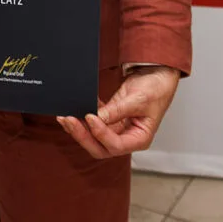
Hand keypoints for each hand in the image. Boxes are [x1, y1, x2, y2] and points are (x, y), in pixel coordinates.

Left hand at [56, 65, 179, 157]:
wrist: (157, 76)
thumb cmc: (155, 89)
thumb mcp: (138, 99)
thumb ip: (117, 110)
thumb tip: (97, 117)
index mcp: (139, 139)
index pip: (116, 145)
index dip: (100, 133)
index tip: (89, 117)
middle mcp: (127, 138)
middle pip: (101, 147)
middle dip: (83, 136)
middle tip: (68, 120)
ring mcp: (118, 129)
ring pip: (94, 137)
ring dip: (79, 128)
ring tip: (65, 116)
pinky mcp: (111, 118)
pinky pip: (94, 123)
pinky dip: (83, 117)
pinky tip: (75, 108)